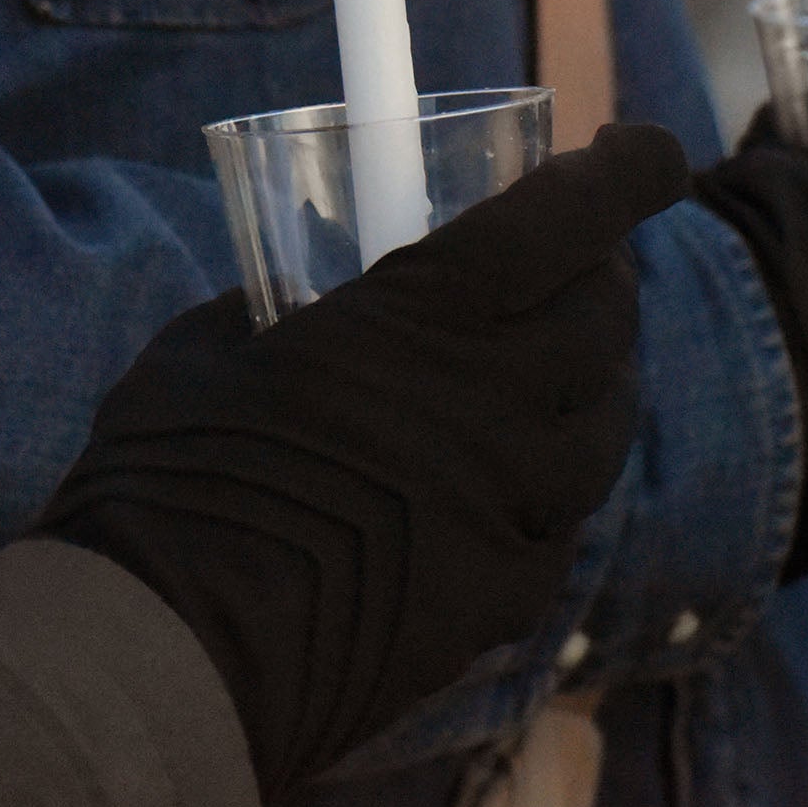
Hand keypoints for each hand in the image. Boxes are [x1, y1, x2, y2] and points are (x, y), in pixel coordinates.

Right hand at [37, 124, 690, 798]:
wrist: (170, 657)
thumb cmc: (167, 480)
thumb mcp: (210, 349)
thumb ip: (281, 305)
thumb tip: (297, 305)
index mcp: (428, 314)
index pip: (577, 215)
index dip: (632, 169)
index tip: (640, 149)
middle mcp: (498, 402)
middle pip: (608, 315)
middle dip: (599, 273)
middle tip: (566, 264)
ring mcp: (514, 509)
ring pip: (606, 422)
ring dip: (588, 378)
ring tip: (542, 368)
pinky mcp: (505, 598)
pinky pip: (560, 523)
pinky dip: (545, 488)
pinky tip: (493, 488)